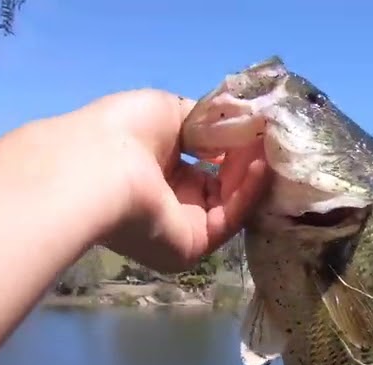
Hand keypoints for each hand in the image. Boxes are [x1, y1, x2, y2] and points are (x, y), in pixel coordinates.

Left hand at [53, 89, 268, 272]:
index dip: (232, 147)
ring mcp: (182, 227)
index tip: (258, 129)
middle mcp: (170, 201)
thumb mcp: (169, 110)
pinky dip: (248, 194)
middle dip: (246, 161)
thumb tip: (238, 126)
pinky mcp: (193, 247)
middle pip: (223, 185)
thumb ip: (206, 122)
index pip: (206, 163)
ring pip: (230, 202)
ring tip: (269, 149)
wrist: (102, 165)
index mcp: (158, 170)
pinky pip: (229, 219)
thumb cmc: (125, 130)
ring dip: (250, 175)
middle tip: (270, 139)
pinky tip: (260, 167)